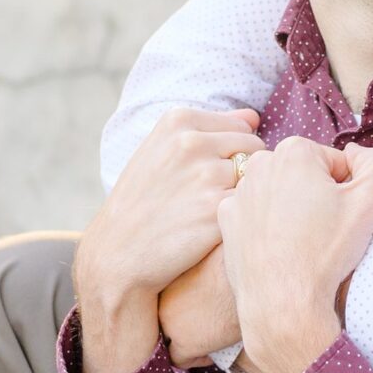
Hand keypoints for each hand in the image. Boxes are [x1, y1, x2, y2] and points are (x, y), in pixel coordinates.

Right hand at [75, 107, 260, 372]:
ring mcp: (205, 175)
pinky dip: (242, 218)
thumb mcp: (162, 152)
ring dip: (244, 196)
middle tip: (214, 199)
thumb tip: (254, 118)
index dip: (234, 156)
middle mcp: (191, 142)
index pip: (242, 128)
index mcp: (178, 121)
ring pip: (255, 178)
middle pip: (253, 149)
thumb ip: (209, 128)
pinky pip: (250, 205)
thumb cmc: (143, 202)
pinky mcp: (217, 210)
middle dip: (244, 173)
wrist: (118, 255)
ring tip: (213, 214)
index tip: (207, 177)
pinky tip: (219, 230)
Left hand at [218, 137, 372, 372]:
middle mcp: (260, 164)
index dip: (345, 190)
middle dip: (316, 195)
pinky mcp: (226, 219)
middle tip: (322, 230)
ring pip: (280, 192)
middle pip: (304, 174)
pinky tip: (278, 247)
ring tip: (300, 242)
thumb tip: (356, 152)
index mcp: (295, 151)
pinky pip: (255, 213)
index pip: (333, 163)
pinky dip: (267, 225)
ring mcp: (238, 192)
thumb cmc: (326, 253)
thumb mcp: (370, 201)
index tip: (340, 216)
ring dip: (291, 209)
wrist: (283, 303)